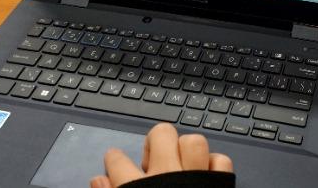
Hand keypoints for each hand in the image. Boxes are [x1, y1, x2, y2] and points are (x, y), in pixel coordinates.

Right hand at [90, 123, 233, 187]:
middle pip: (161, 134)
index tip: (115, 158)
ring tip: (182, 162)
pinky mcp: (218, 184)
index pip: (117, 160)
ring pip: (194, 142)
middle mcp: (166, 176)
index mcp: (137, 187)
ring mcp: (194, 178)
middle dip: (158, 140)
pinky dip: (215, 165)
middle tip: (155, 157)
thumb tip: (97, 180)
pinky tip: (206, 172)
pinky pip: (221, 161)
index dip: (114, 158)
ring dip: (188, 150)